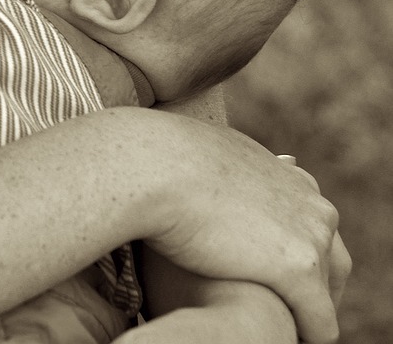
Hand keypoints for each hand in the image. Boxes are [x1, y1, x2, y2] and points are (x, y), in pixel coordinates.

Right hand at [119, 112, 349, 343]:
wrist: (156, 165)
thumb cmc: (160, 163)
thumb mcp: (198, 160)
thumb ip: (210, 174)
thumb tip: (182, 175)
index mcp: (286, 175)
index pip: (307, 219)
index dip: (284, 246)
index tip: (259, 265)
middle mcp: (309, 202)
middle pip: (330, 256)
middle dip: (308, 283)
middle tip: (276, 304)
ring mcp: (310, 236)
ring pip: (328, 290)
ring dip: (307, 312)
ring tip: (276, 327)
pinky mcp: (298, 270)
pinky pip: (320, 323)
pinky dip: (304, 335)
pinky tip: (272, 340)